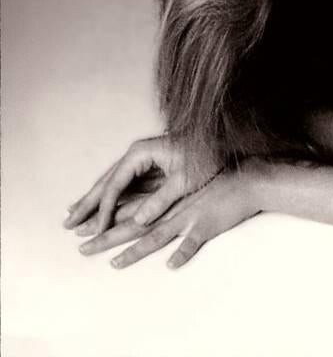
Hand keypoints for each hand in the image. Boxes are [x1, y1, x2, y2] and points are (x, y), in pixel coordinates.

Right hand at [64, 135, 215, 236]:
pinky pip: (125, 183)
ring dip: (95, 200)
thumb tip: (137, 222)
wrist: (226, 142)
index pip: (116, 185)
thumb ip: (161, 200)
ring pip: (113, 182)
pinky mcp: (151, 164)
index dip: (105, 209)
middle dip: (88, 203)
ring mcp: (144, 157)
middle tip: (67, 223)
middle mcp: (139, 153)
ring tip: (75, 216)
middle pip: (107, 181)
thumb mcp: (186, 180)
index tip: (97, 229)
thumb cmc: (209, 158)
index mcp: (143, 153)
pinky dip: (112, 196)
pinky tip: (103, 207)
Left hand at [76, 165, 260, 268]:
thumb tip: (142, 204)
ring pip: (157, 236)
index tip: (82, 229)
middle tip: (82, 249)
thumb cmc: (219, 180)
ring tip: (115, 264)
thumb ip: (165, 193)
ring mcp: (189, 218)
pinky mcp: (208, 225)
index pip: (128, 211)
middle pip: (134, 226)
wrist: (247, 180)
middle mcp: (172, 209)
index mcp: (166, 198)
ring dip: (135, 251)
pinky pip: (194, 241)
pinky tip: (172, 264)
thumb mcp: (188, 182)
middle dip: (107, 237)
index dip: (104, 220)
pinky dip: (183, 252)